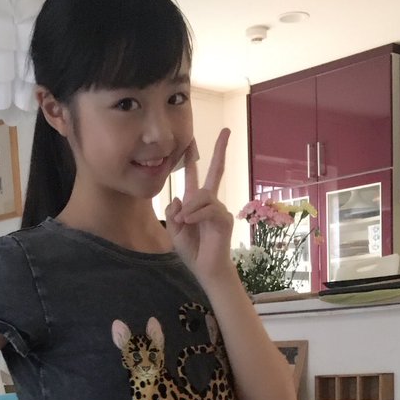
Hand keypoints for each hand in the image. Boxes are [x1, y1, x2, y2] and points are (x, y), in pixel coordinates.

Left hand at [165, 128, 234, 284]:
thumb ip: (173, 213)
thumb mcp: (175, 230)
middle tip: (226, 131)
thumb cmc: (192, 250)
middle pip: (216, 171)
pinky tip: (189, 222)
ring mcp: (219, 209)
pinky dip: (197, 215)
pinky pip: (209, 209)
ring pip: (204, 195)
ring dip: (190, 207)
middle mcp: (209, 202)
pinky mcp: (224, 219)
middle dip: (220, 151)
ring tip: (184, 222)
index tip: (191, 141)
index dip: (192, 160)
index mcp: (195, 203)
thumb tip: (179, 198)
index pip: (194, 177)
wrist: (205, 268)